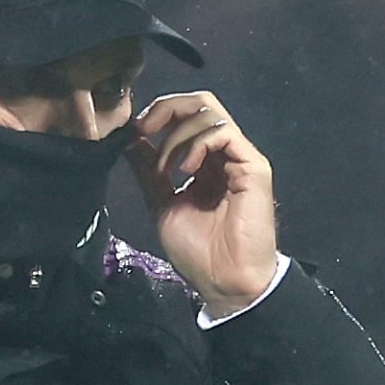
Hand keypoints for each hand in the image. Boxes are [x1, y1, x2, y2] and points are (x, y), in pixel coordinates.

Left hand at [127, 91, 279, 318]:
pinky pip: (224, 132)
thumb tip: (131, 140)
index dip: (160, 113)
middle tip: (144, 129)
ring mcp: (240, 158)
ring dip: (177, 136)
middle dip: (166, 109)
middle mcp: (224, 155)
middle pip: (200, 103)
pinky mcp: (253, 166)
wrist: (224, 281)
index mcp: (205, 162)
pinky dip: (198, 143)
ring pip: (209, 112)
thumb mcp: (162, 203)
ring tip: (167, 170)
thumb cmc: (199, 252)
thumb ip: (149, 171)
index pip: (186, 116)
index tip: (136, 130)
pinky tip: (186, 169)